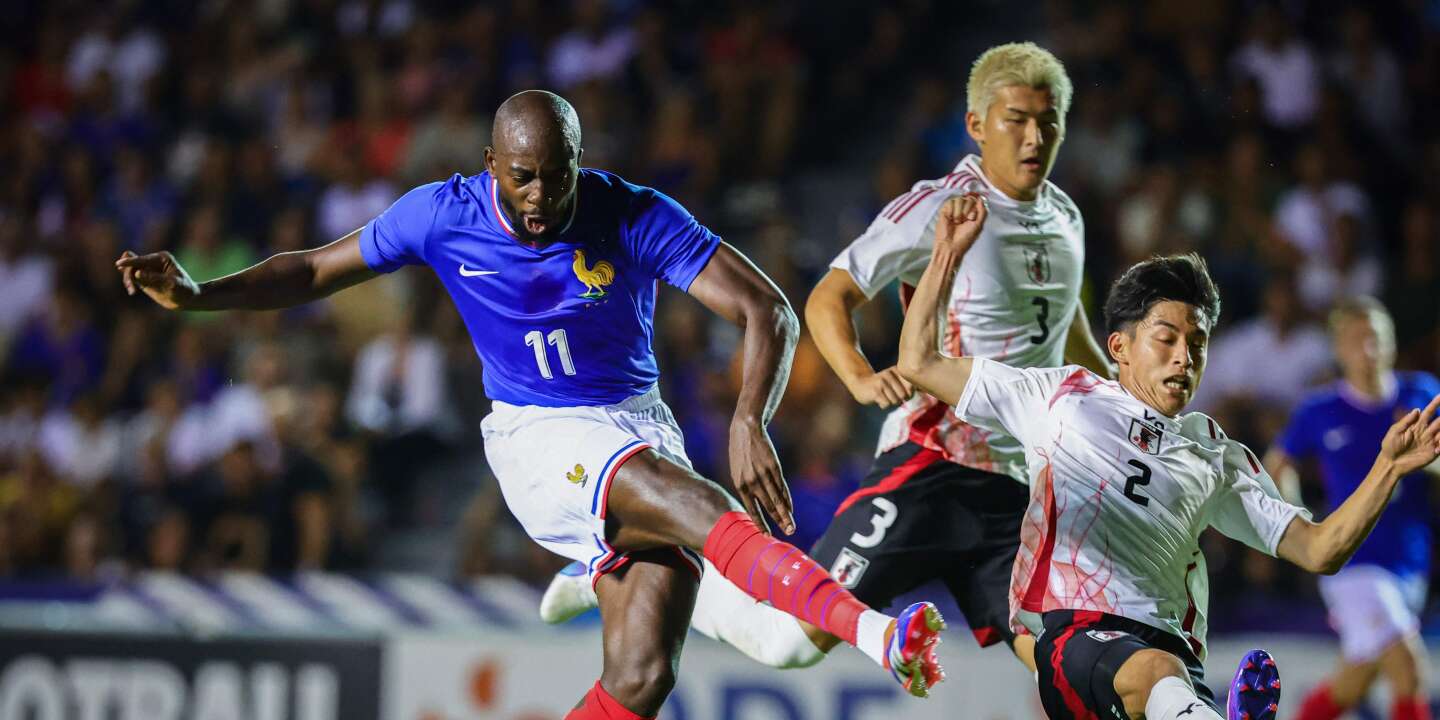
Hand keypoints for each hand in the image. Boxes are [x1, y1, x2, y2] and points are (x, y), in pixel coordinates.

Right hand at [115, 251, 200, 309]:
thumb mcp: (172, 285)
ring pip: (129, 270)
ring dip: (128, 280)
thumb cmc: (184, 290)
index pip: (142, 259)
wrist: (187, 299)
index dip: (130, 262)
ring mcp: (148, 270)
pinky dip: (129, 282)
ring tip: (132, 292)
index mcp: (162, 258)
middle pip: (133, 263)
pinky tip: (132, 291)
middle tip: (132, 290)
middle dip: (129, 275)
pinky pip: (131, 276)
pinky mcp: (144, 279)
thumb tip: (137, 273)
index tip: (119, 264)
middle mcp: (153, 261)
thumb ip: (155, 278)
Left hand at [729, 418, 793, 534]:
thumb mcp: (737, 470)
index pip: (752, 509)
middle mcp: (752, 481)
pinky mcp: (774, 466)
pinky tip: (791, 508)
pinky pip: (782, 486)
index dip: (761, 523)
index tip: (768, 535)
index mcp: (740, 484)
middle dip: (779, 521)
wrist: (746, 429)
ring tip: (792, 525)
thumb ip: (746, 487)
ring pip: (777, 498)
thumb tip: (755, 504)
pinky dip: (787, 498)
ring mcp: (764, 474)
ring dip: (785, 514)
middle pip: (768, 506)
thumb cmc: (740, 452)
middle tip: (789, 533)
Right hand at [849, 366, 914, 407]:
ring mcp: (882, 382)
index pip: (911, 387)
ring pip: (895, 401)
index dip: (907, 394)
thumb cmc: (880, 385)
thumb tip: (913, 398)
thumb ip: (905, 385)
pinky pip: (886, 404)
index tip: (899, 392)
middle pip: (904, 395)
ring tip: (882, 396)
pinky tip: (877, 399)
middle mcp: (890, 374)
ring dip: (889, 402)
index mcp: (896, 370)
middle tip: (889, 395)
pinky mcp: (876, 391)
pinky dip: (882, 405)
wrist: (859, 383)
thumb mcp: (893, 380)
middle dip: (898, 399)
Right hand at [934, 192, 986, 257]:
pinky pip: (950, 202)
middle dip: (969, 210)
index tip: (973, 214)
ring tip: (957, 222)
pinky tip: (951, 219)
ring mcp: (954, 210)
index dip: (976, 204)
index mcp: (973, 213)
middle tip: (966, 220)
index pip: (977, 200)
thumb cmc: (965, 239)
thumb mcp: (979, 225)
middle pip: (969, 198)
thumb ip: (983, 211)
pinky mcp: (945, 210)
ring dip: (960, 212)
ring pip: (959, 199)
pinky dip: (952, 211)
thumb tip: (981, 198)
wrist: (951, 246)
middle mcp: (964, 210)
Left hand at [1379, 394, 1439, 475]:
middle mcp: (1426, 432)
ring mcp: (1431, 441)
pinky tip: (1435, 450)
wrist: (1391, 463)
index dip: (1435, 404)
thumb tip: (1417, 409)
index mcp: (1416, 425)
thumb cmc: (1390, 446)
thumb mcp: (1395, 431)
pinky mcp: (1434, 452)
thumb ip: (1406, 421)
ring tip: (1435, 439)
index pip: (1429, 412)